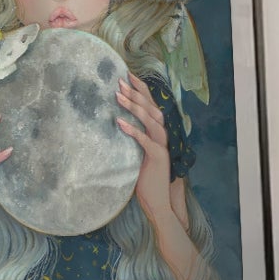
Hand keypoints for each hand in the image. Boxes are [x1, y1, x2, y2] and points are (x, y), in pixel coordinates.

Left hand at [116, 71, 173, 226]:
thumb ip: (133, 140)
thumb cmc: (146, 181)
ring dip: (134, 106)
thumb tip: (115, 125)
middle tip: (120, 80)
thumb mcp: (137, 156)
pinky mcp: (158, 158)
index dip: (142, 90)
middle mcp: (163, 137)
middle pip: (153, 108)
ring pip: (152, 120)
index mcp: (159, 134)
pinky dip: (133, 130)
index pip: (152, 106)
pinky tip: (119, 122)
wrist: (159, 203)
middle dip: (137, 92)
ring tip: (117, 95)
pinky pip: (145, 140)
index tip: (128, 76)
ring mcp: (162, 147)